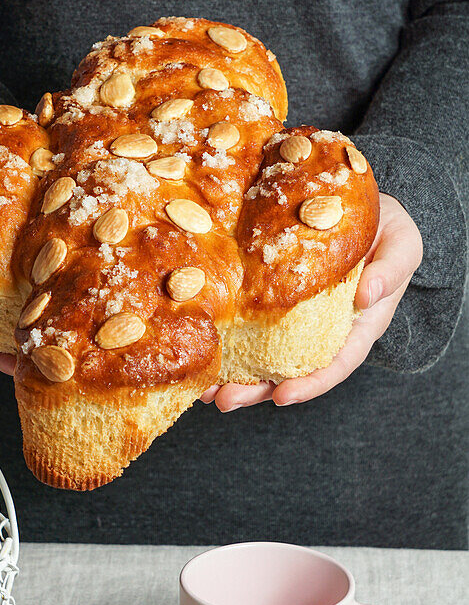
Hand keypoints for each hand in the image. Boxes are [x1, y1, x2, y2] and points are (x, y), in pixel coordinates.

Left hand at [201, 193, 422, 410]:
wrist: (354, 203)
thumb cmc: (386, 227)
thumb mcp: (403, 242)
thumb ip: (392, 269)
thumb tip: (368, 298)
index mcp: (358, 325)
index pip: (337, 363)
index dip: (311, 383)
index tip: (284, 396)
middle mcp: (322, 331)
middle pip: (290, 371)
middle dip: (257, 390)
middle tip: (225, 401)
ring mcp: (293, 320)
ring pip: (262, 357)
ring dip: (233, 378)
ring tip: (205, 392)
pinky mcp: (269, 302)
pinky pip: (246, 328)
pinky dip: (224, 344)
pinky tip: (201, 352)